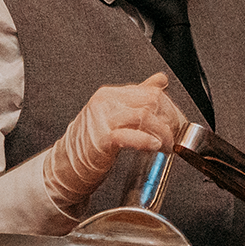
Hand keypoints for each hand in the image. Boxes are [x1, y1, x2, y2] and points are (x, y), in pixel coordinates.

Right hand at [42, 73, 187, 210]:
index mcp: (111, 94)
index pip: (151, 91)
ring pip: (145, 116)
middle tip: (174, 136)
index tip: (177, 124)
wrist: (67, 165)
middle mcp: (106, 102)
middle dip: (169, 120)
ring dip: (163, 133)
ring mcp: (103, 119)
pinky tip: (155, 146)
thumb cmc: (92, 142)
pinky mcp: (102, 139)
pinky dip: (147, 140)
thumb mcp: (116, 113)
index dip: (170, 109)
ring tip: (167, 146)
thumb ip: (139, 96)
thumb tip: (160, 80)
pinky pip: (129, 135)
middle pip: (152, 101)